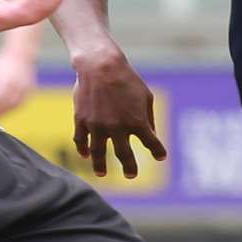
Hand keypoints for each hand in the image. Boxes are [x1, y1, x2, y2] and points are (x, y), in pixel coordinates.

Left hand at [0, 52, 36, 117]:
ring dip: (4, 113)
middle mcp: (14, 85)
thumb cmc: (1, 65)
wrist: (19, 57)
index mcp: (3, 80)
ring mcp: (23, 89)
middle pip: (4, 104)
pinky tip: (5, 111)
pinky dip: (11, 109)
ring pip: (13, 106)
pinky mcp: (28, 92)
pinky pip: (19, 104)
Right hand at [72, 54, 166, 178]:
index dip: (157, 151)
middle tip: (131, 175)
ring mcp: (98, 126)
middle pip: (124, 155)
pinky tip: (84, 155)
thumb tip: (151, 133)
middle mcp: (118, 128)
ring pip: (98, 154)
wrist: (100, 65)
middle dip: (129, 167)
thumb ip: (148, 117)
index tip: (161, 157)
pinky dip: (82, 149)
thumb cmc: (126, 78)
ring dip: (100, 166)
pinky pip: (81, 140)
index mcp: (137, 122)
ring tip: (102, 174)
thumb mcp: (145, 96)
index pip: (151, 143)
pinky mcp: (82, 120)